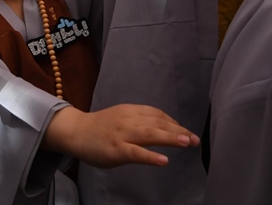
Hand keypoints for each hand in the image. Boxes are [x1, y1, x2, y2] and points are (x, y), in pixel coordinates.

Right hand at [43, 105, 199, 167]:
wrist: (76, 132)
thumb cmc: (101, 128)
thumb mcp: (122, 118)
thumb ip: (139, 121)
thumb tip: (162, 129)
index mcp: (131, 110)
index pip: (158, 114)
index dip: (173, 123)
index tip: (185, 132)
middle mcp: (129, 119)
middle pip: (158, 122)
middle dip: (179, 130)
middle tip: (195, 139)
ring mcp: (123, 134)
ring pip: (150, 134)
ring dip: (170, 138)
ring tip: (187, 143)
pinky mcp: (116, 149)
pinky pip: (136, 152)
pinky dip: (151, 156)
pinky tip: (163, 160)